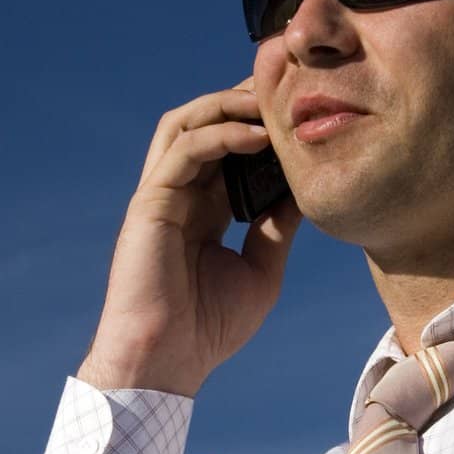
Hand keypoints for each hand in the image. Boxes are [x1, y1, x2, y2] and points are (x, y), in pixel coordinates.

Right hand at [77, 78, 300, 395]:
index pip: (229, 151)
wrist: (167, 362)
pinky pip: (182, 151)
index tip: (299, 115)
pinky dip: (219, 135)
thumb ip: (276, 229)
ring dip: (226, 106)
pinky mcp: (149, 203)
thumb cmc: (208, 328)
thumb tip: (304, 193)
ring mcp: (161, 196)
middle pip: (205, 125)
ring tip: (269, 102)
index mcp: (203, 211)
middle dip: (242, 102)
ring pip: (185, 124)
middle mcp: (180, 196)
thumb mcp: (260, 271)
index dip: (259, 126)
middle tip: (286, 91)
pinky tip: (256, 136)